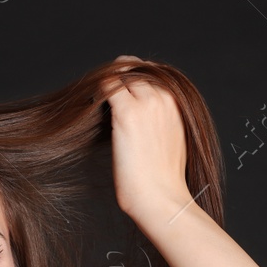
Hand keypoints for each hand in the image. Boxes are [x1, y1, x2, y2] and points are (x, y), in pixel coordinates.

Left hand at [97, 54, 193, 219]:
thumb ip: (160, 119)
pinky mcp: (127, 113)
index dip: (130, 78)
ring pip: (121, 73)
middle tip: (101, 91)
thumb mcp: (171, 139)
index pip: (150, 74)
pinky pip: (107, 86)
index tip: (117, 89)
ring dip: (107, 82)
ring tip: (94, 96)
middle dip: (117, 76)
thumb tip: (140, 116)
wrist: (161, 198)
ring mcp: (146, 103)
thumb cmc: (163, 179)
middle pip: (135, 68)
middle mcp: (164, 97)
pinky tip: (90, 100)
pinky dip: (97, 89)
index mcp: (176, 102)